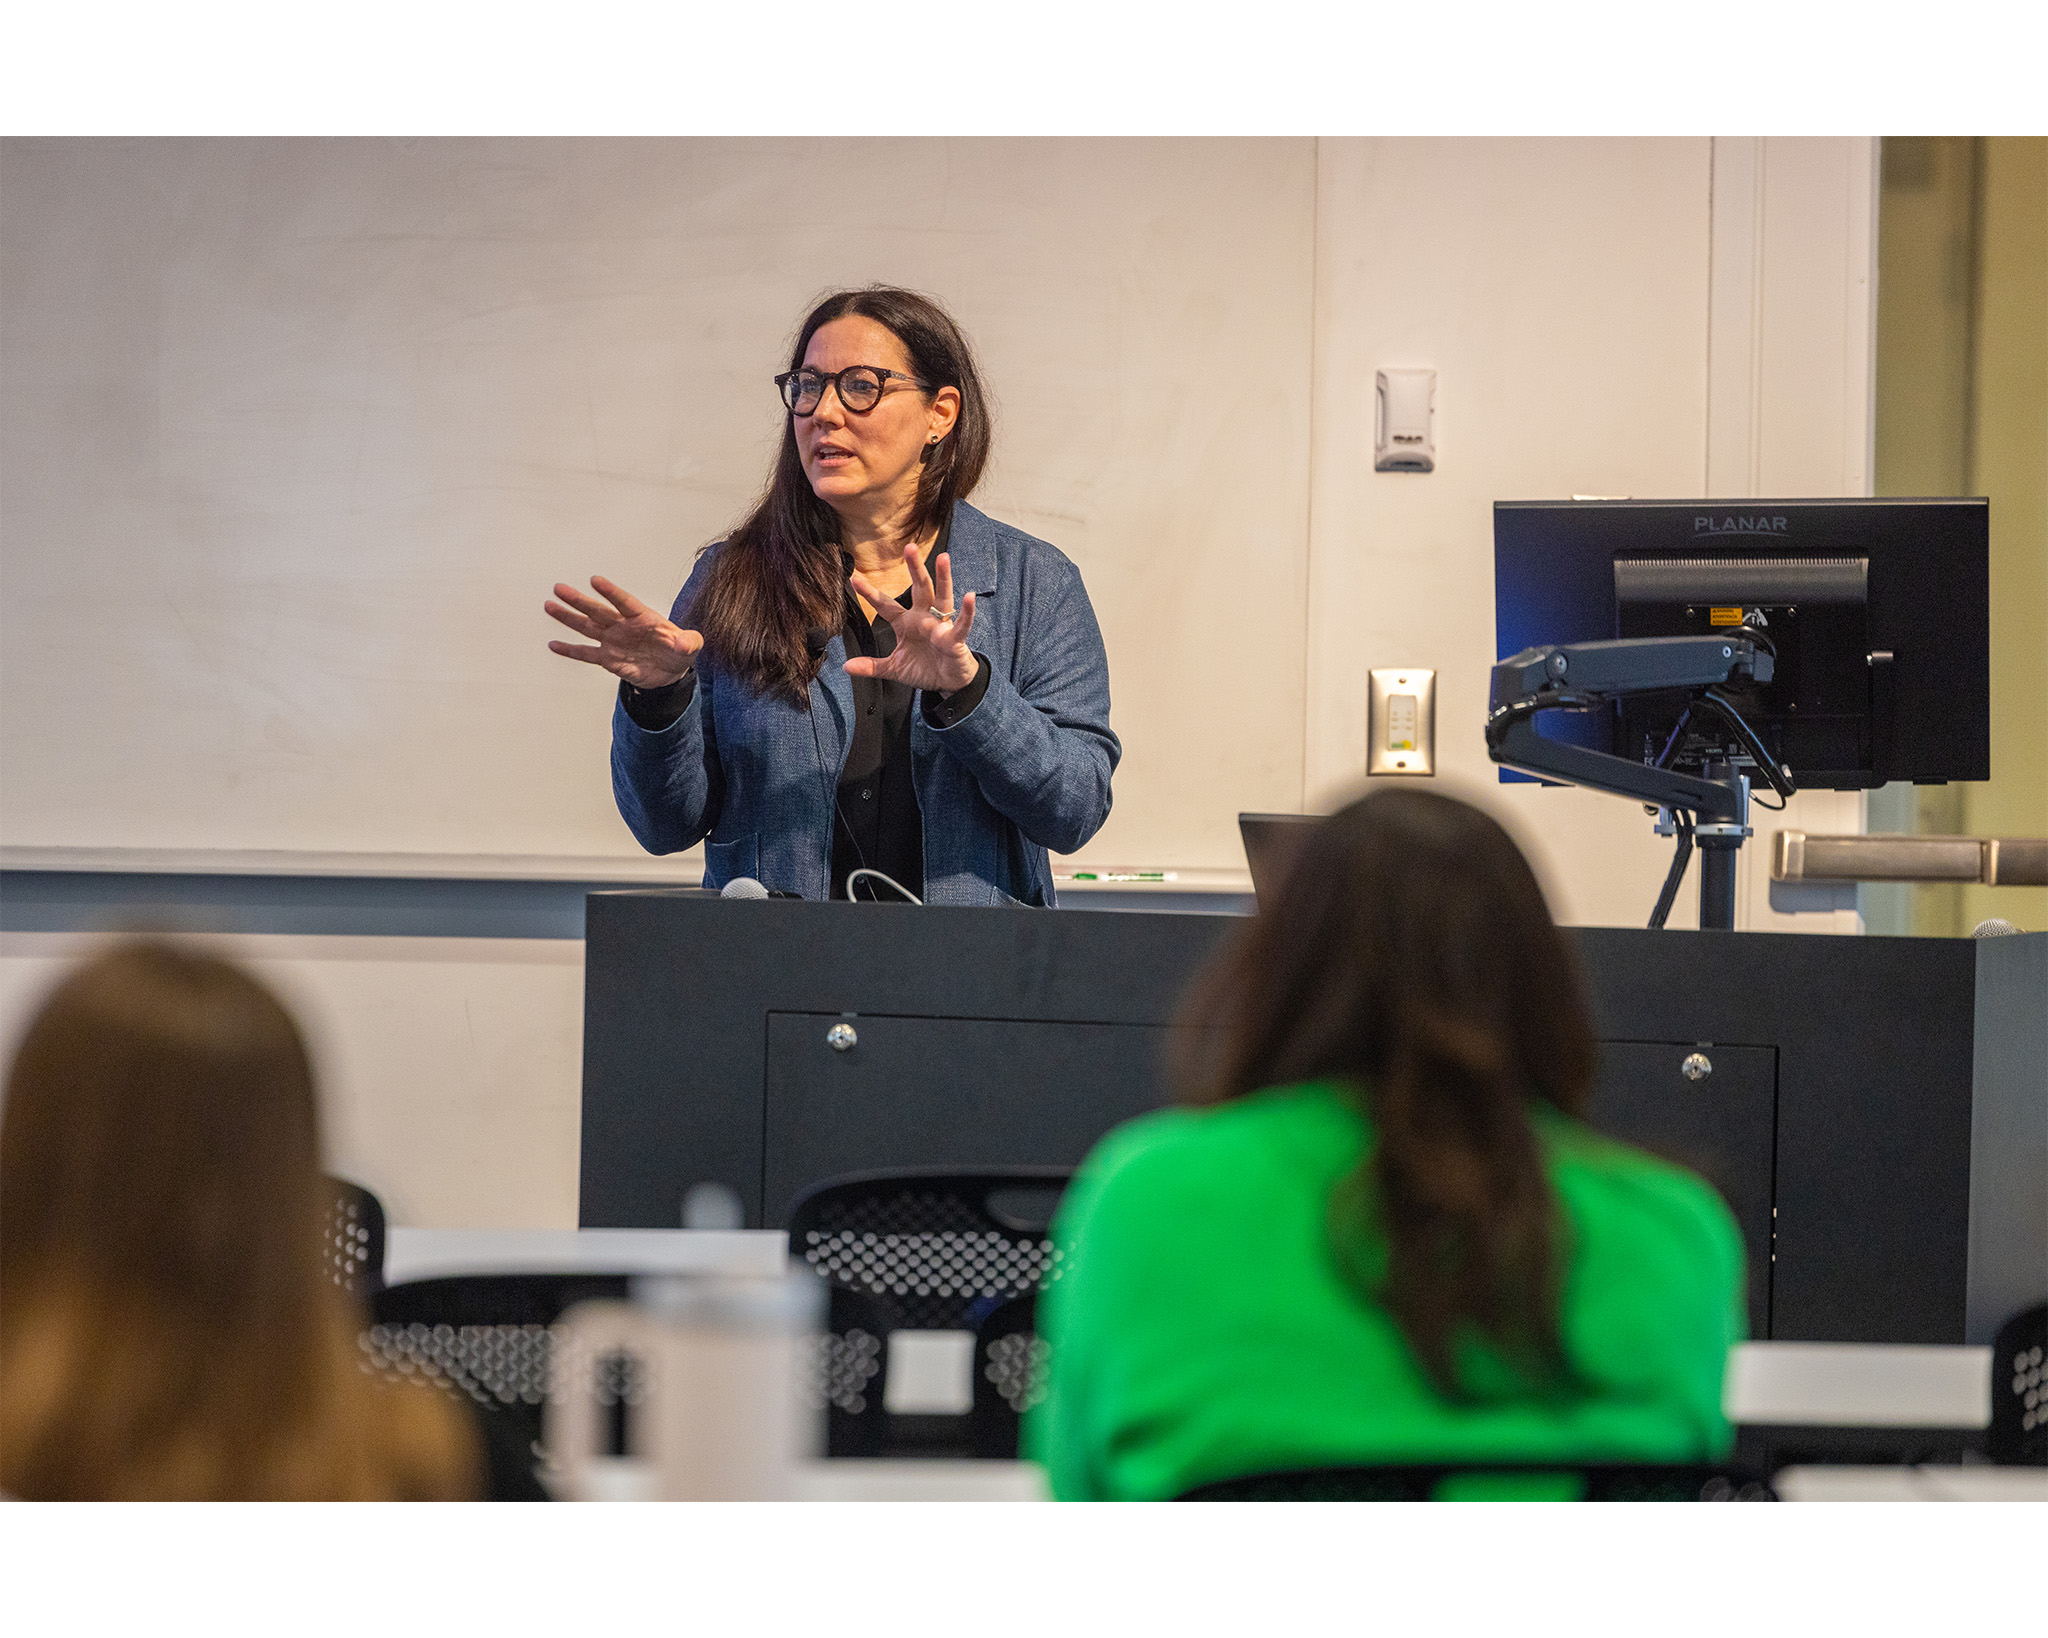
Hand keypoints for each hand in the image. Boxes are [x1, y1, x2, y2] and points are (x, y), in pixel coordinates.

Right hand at [545, 575, 702, 688]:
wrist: (671, 672)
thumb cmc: (678, 651)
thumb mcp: (691, 646)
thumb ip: (688, 642)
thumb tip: (683, 643)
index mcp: (643, 617)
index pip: (624, 602)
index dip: (610, 592)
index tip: (595, 581)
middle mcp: (623, 626)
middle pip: (598, 610)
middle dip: (579, 600)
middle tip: (560, 589)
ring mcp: (613, 640)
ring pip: (587, 627)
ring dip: (569, 617)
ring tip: (550, 606)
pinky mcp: (608, 658)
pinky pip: (586, 653)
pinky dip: (571, 650)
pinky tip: (555, 644)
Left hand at [846, 545, 978, 694]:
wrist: (948, 682)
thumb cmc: (923, 668)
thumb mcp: (894, 668)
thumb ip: (872, 666)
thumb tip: (846, 666)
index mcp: (906, 622)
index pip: (886, 605)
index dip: (870, 593)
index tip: (854, 579)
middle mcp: (924, 617)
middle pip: (919, 588)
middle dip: (915, 568)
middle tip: (909, 547)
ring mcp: (941, 626)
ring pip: (942, 597)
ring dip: (943, 578)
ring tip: (944, 558)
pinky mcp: (955, 638)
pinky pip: (962, 623)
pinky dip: (967, 611)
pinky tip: (969, 597)